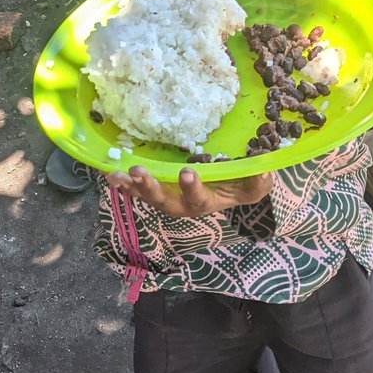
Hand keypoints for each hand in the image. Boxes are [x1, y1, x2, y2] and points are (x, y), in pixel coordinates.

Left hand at [107, 164, 271, 218]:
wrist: (227, 189)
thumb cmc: (240, 186)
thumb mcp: (255, 186)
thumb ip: (258, 181)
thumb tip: (263, 168)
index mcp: (207, 203)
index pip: (199, 199)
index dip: (192, 188)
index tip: (188, 171)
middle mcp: (183, 205)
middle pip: (165, 202)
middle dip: (151, 189)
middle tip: (139, 173)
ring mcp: (168, 198)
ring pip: (148, 197)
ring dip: (131, 187)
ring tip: (116, 176)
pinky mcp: (157, 188)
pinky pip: (137, 189)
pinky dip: (124, 184)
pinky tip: (109, 174)